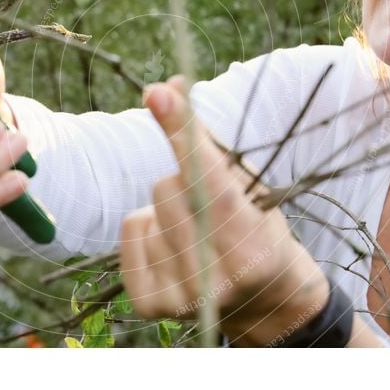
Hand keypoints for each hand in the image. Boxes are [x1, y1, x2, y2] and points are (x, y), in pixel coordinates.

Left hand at [120, 77, 329, 344]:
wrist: (259, 302)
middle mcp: (216, 282)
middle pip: (170, 189)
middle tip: (209, 205)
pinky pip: (130, 227)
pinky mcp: (150, 304)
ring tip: (195, 228)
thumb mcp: (248, 185)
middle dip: (184, 180)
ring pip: (149, 207)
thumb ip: (206, 139)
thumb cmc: (257, 229)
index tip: (161, 95)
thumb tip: (168, 85)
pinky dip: (145, 224)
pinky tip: (171, 242)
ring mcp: (180, 299)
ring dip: (168, 204)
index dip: (186, 138)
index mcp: (254, 250)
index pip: (212, 184)